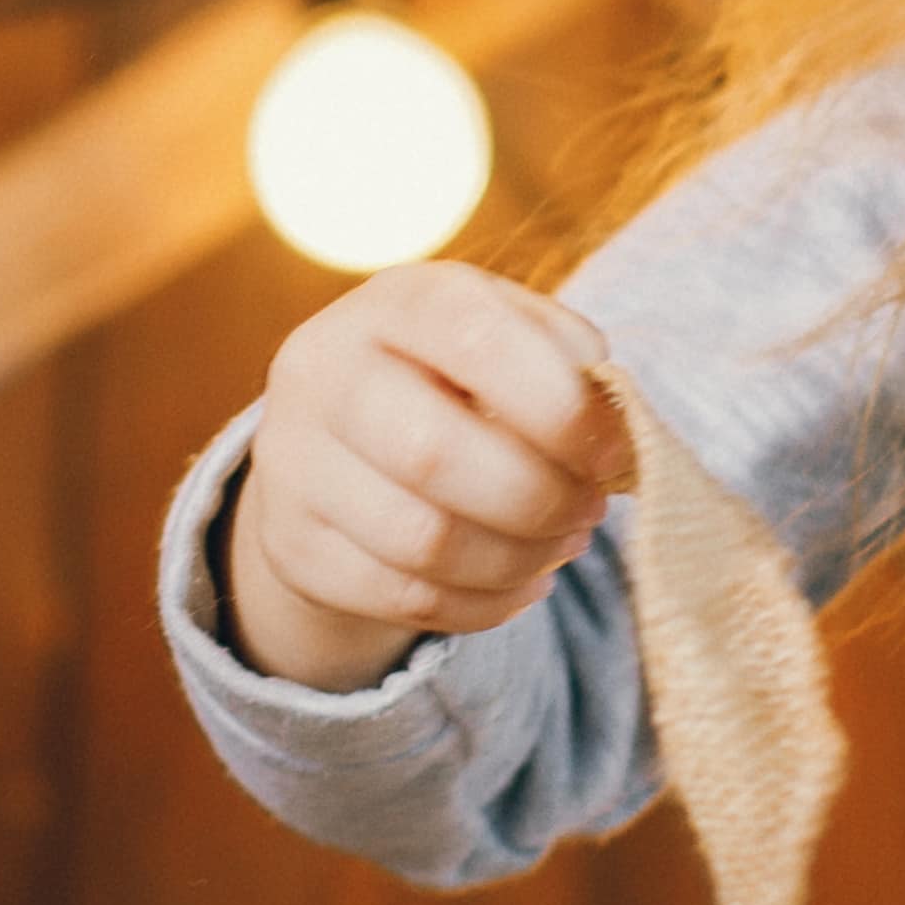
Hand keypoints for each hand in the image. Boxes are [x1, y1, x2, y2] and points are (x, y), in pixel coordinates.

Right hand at [223, 264, 628, 693]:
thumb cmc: (453, 377)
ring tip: (563, 542)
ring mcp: (294, 464)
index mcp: (392, 303)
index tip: (611, 451)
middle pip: (432, 454)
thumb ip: (563, 355)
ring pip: (423, 541)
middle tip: (589, 508)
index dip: (558, 405)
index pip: (474, 339)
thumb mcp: (505, 333)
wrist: (338, 440)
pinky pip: (405, 598)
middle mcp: (322, 371)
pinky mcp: (294, 547)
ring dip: (520, 557)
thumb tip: (607, 408)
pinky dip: (487, 602)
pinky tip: (523, 580)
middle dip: (540, 498)